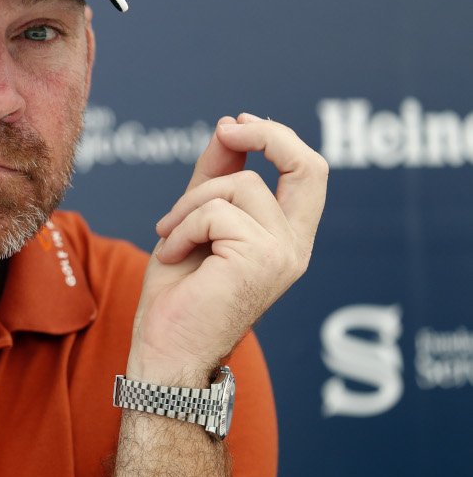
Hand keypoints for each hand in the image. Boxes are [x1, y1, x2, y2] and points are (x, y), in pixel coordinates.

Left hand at [126, 113, 327, 383]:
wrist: (165, 351)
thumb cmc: (178, 295)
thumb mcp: (196, 222)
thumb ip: (215, 178)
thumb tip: (228, 128)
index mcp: (286, 239)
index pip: (308, 173)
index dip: (277, 139)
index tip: (235, 125)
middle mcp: (295, 247)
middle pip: (309, 166)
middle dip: (267, 135)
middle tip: (227, 130)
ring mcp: (282, 254)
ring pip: (237, 186)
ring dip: (188, 205)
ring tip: (170, 238)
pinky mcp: (260, 259)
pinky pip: (213, 212)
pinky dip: (180, 227)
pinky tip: (171, 255)